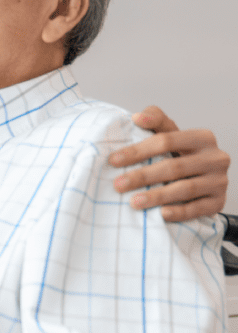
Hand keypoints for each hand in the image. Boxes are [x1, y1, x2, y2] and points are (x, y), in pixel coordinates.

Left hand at [109, 106, 229, 221]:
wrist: (203, 179)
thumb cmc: (180, 154)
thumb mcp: (170, 134)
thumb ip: (156, 121)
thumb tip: (137, 117)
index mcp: (202, 138)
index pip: (166, 140)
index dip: (138, 150)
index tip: (113, 160)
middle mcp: (215, 158)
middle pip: (174, 166)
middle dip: (143, 176)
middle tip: (118, 184)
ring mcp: (219, 181)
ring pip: (185, 189)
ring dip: (157, 196)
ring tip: (133, 202)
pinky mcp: (218, 202)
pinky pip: (198, 209)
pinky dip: (179, 212)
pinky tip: (161, 215)